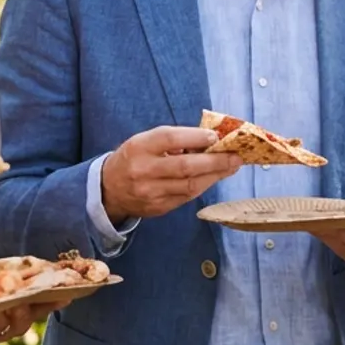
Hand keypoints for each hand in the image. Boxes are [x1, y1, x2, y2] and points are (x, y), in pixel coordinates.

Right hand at [100, 127, 242, 223]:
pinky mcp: (158, 208)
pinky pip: (187, 197)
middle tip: (235, 156)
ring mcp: (151, 192)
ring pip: (190, 186)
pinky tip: (214, 177)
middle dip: (215, 162)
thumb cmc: (133, 158)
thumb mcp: (145, 141)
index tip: (215, 136)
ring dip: (215, 176)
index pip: (170, 139)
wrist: (109, 189)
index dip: (195, 137)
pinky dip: (203, 186)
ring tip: (232, 166)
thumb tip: (208, 140)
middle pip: (185, 167)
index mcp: (139, 147)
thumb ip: (173, 140)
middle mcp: (144, 170)